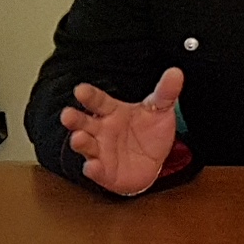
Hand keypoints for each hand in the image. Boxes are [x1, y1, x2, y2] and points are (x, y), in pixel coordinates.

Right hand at [59, 68, 183, 195]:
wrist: (152, 162)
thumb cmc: (149, 132)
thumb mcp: (159, 110)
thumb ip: (165, 92)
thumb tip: (175, 73)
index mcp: (112, 111)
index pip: (98, 101)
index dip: (89, 96)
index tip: (81, 89)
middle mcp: (101, 130)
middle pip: (83, 122)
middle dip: (74, 119)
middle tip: (67, 114)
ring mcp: (100, 150)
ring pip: (85, 145)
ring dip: (80, 142)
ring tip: (78, 138)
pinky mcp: (103, 171)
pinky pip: (96, 170)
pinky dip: (93, 169)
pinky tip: (92, 166)